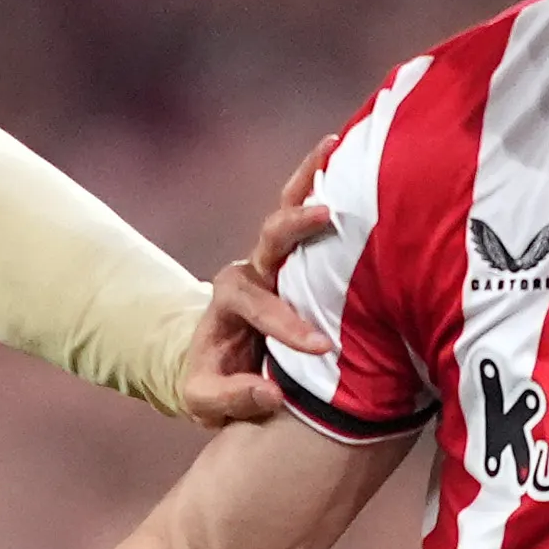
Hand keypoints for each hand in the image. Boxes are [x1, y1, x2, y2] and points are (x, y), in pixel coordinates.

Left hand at [177, 137, 340, 426]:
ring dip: (309, 179)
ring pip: (286, 210)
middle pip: (270, 239)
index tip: (323, 348)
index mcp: (226, 302)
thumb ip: (234, 399)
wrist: (212, 365)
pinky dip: (319, 181)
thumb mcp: (205, 401)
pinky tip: (343, 151)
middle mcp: (249, 270)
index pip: (258, 306)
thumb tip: (274, 394)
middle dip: (297, 227)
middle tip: (328, 215)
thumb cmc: (211, 382)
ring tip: (334, 147)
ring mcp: (270, 259)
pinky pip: (302, 210)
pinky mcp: (292, 256)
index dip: (288, 325)